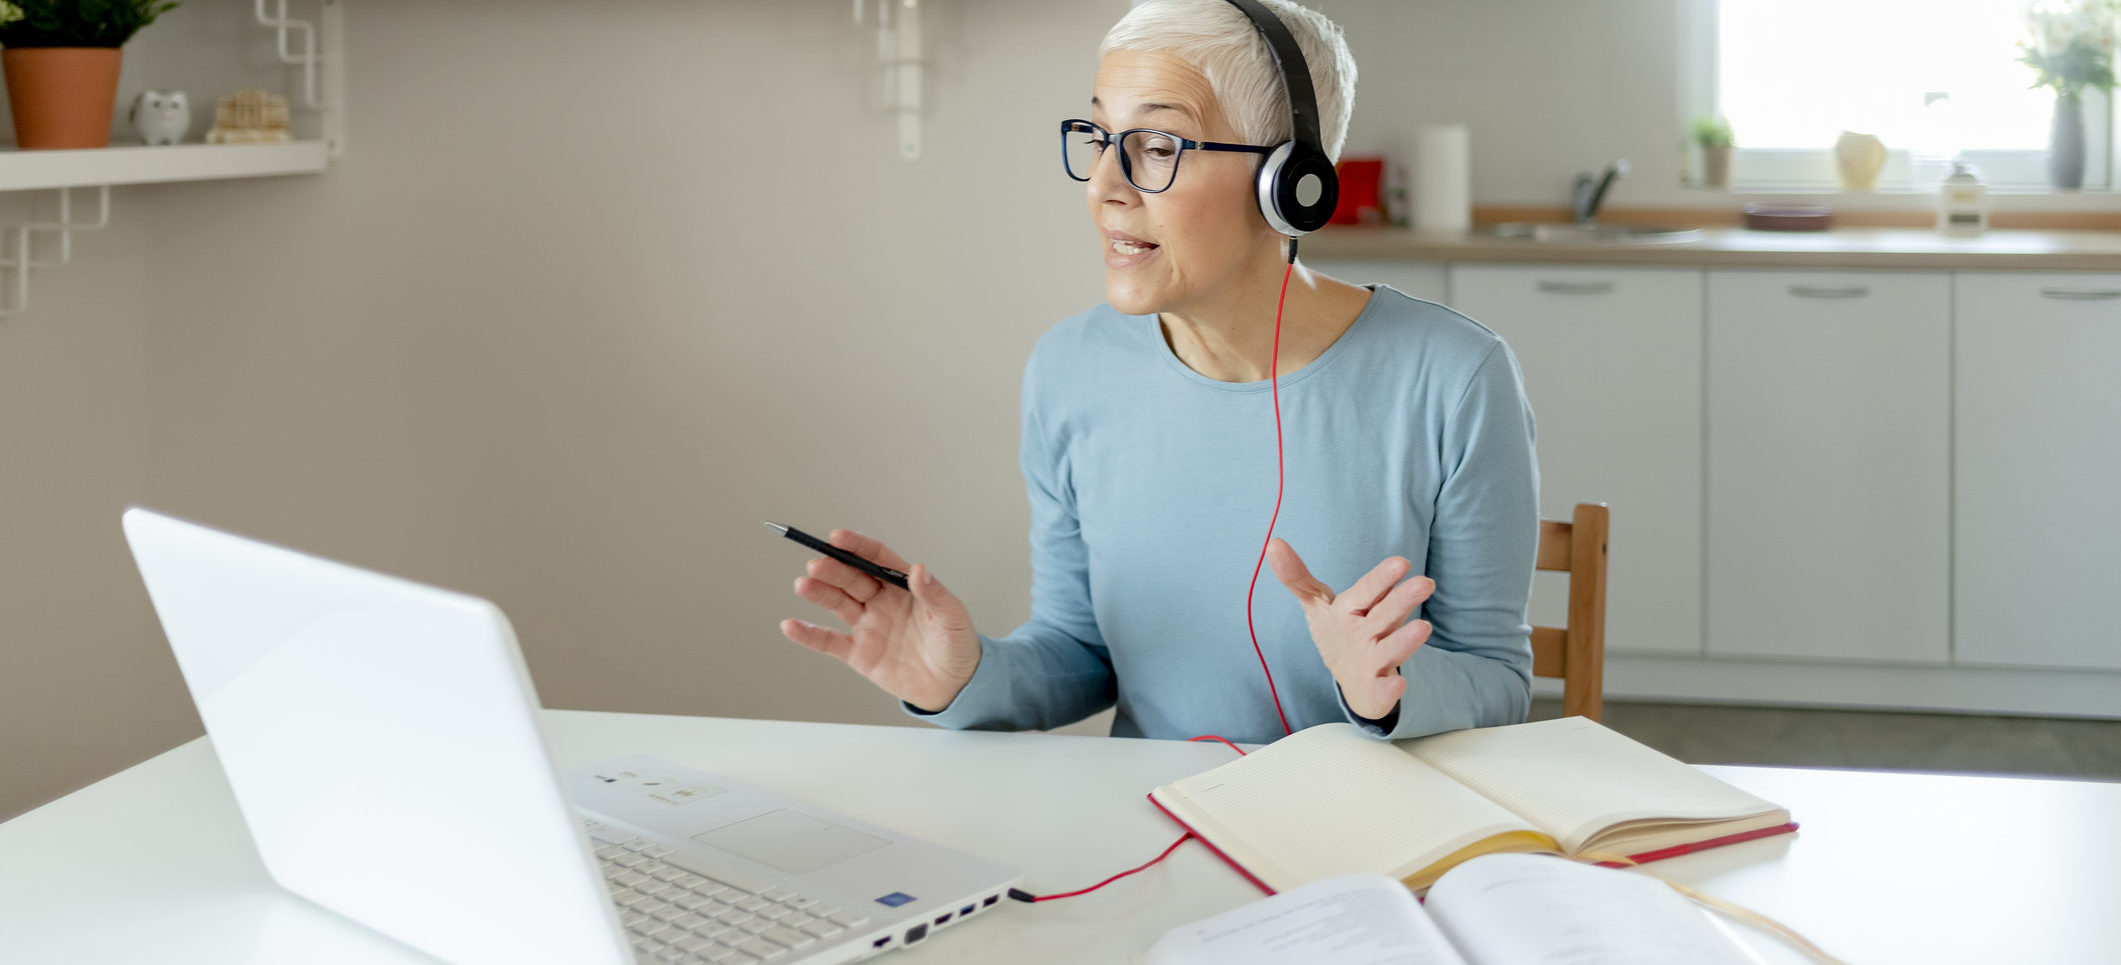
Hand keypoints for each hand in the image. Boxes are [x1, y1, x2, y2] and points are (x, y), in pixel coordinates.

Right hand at [779, 529, 981, 712]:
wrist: (954, 687)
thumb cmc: (957, 645)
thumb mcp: (953, 617)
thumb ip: (934, 594)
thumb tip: (919, 570)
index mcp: (903, 587)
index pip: (876, 559)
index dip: (857, 547)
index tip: (838, 537)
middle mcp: (881, 602)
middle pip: (852, 579)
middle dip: (833, 570)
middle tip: (817, 565)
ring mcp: (868, 626)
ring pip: (837, 604)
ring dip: (819, 593)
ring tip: (803, 584)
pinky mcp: (859, 654)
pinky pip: (829, 642)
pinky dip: (809, 635)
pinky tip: (790, 625)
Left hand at [1265, 538, 1434, 720]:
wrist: (1356, 680)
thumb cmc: (1340, 632)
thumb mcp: (1316, 604)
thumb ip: (1297, 577)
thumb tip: (1273, 544)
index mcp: (1356, 608)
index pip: (1369, 589)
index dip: (1382, 577)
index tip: (1400, 563)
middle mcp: (1371, 630)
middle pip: (1386, 614)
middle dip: (1403, 599)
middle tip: (1425, 584)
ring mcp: (1376, 659)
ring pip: (1391, 648)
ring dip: (1405, 640)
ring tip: (1423, 628)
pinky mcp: (1377, 688)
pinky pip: (1384, 689)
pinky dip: (1391, 688)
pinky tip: (1399, 685)